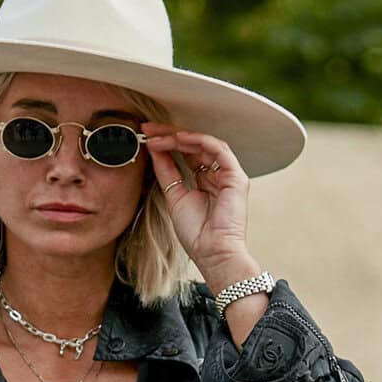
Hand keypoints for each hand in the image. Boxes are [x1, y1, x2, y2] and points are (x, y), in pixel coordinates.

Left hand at [142, 126, 253, 285]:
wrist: (212, 253)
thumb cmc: (196, 233)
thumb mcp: (173, 196)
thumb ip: (166, 171)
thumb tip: (154, 148)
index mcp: (205, 181)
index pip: (186, 154)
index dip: (166, 144)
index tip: (145, 137)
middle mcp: (217, 175)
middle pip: (194, 145)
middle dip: (169, 135)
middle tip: (148, 129)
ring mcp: (228, 174)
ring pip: (204, 143)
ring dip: (180, 136)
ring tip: (158, 135)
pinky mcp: (236, 176)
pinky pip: (217, 149)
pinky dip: (197, 140)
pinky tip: (178, 139)